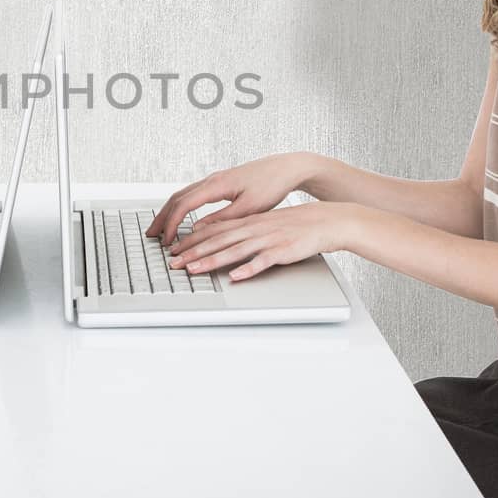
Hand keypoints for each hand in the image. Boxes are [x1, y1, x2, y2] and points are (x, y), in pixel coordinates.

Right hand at [147, 153, 309, 244]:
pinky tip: (181, 216)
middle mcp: (211, 180)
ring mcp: (214, 180)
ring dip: (169, 211)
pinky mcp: (220, 183)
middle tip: (151, 235)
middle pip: (177, 198)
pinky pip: (193, 194)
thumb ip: (221, 219)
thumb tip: (197, 230)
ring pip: (183, 195)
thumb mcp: (248, 208)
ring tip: (161, 228)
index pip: (184, 205)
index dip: (172, 224)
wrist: (286, 168)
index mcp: (216, 185)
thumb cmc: (271, 185)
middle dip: (162, 217)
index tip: (167, 240)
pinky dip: (181, 207)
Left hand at [167, 202, 347, 281]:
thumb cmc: (293, 224)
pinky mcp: (282, 250)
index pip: (212, 230)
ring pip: (234, 250)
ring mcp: (267, 239)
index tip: (174, 250)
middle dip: (192, 253)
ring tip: (194, 270)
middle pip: (217, 241)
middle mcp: (253, 229)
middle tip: (173, 263)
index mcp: (247, 222)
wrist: (324, 220)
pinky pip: (262, 261)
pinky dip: (248, 269)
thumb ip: (241, 231)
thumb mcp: (263, 223)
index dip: (191, 240)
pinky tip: (236, 277)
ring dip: (212, 261)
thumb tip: (220, 238)